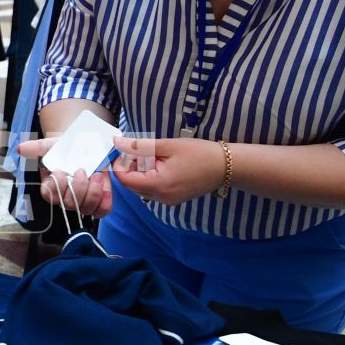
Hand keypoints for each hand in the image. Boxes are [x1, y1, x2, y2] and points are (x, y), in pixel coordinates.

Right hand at [16, 137, 113, 218]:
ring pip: (86, 208)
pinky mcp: (99, 200)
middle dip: (77, 187)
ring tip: (97, 175)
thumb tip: (20, 149)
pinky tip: (106, 189)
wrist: (85, 146)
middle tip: (82, 170)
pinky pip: (101, 211)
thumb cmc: (66, 148)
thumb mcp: (51, 145)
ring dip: (92, 193)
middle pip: (69, 204)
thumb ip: (36, 148)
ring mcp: (83, 200)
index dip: (55, 187)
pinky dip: (105, 203)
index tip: (59, 171)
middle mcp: (66, 197)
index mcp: (52, 186)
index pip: (50, 195)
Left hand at [109, 136, 223, 205]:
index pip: (125, 180)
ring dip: (141, 171)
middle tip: (143, 149)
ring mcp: (167, 201)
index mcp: (159, 185)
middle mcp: (161, 198)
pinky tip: (163, 164)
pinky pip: (153, 189)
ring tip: (156, 156)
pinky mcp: (172, 199)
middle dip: (131, 166)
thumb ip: (140, 146)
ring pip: (141, 187)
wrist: (226, 167)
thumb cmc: (199, 153)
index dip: (119, 164)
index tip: (124, 149)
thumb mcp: (168, 146)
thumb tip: (117, 143)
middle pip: (131, 184)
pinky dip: (151, 176)